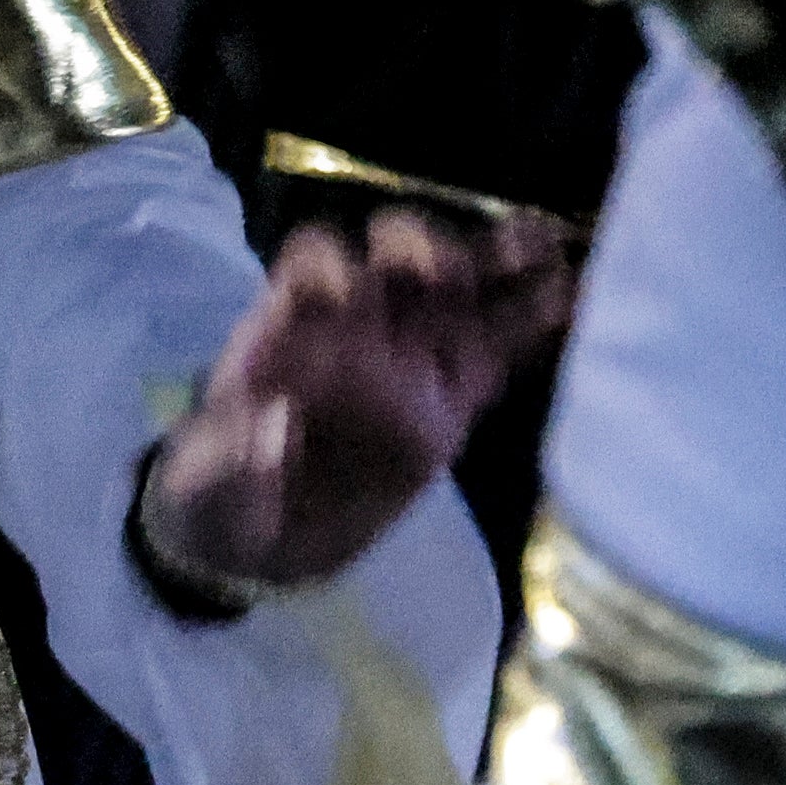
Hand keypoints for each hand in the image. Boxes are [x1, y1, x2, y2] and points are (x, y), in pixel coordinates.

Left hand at [134, 208, 575, 599]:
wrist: (256, 540)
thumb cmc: (217, 492)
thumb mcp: (208, 483)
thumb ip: (233, 457)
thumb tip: (269, 429)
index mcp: (289, 325)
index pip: (311, 267)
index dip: (331, 269)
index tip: (350, 296)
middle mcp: (354, 324)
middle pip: (391, 263)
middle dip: (420, 252)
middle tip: (449, 271)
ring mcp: (407, 358)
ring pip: (458, 296)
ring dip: (498, 268)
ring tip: (551, 244)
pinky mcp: (449, 401)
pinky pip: (495, 353)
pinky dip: (532, 326)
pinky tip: (577, 302)